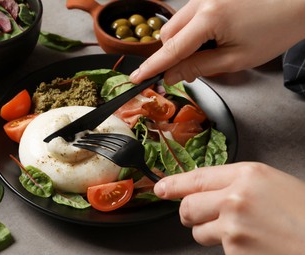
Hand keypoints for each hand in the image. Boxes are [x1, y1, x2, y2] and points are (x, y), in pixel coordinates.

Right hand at [130, 0, 304, 84]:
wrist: (297, 2)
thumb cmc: (274, 30)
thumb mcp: (236, 58)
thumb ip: (199, 67)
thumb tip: (172, 75)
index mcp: (209, 18)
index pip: (171, 49)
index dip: (152, 67)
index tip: (135, 78)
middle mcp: (201, 1)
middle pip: (168, 34)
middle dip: (172, 54)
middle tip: (190, 69)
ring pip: (176, 24)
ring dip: (183, 42)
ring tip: (211, 49)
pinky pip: (189, 15)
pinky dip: (193, 30)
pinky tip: (214, 35)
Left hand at [154, 162, 304, 254]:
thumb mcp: (272, 183)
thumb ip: (237, 182)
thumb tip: (209, 189)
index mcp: (247, 175)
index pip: (197, 177)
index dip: (174, 183)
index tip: (161, 188)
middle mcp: (235, 198)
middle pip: (189, 206)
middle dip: (188, 214)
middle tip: (194, 217)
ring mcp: (233, 227)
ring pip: (198, 231)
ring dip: (209, 233)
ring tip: (239, 233)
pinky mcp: (236, 252)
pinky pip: (220, 251)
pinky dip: (231, 250)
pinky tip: (253, 245)